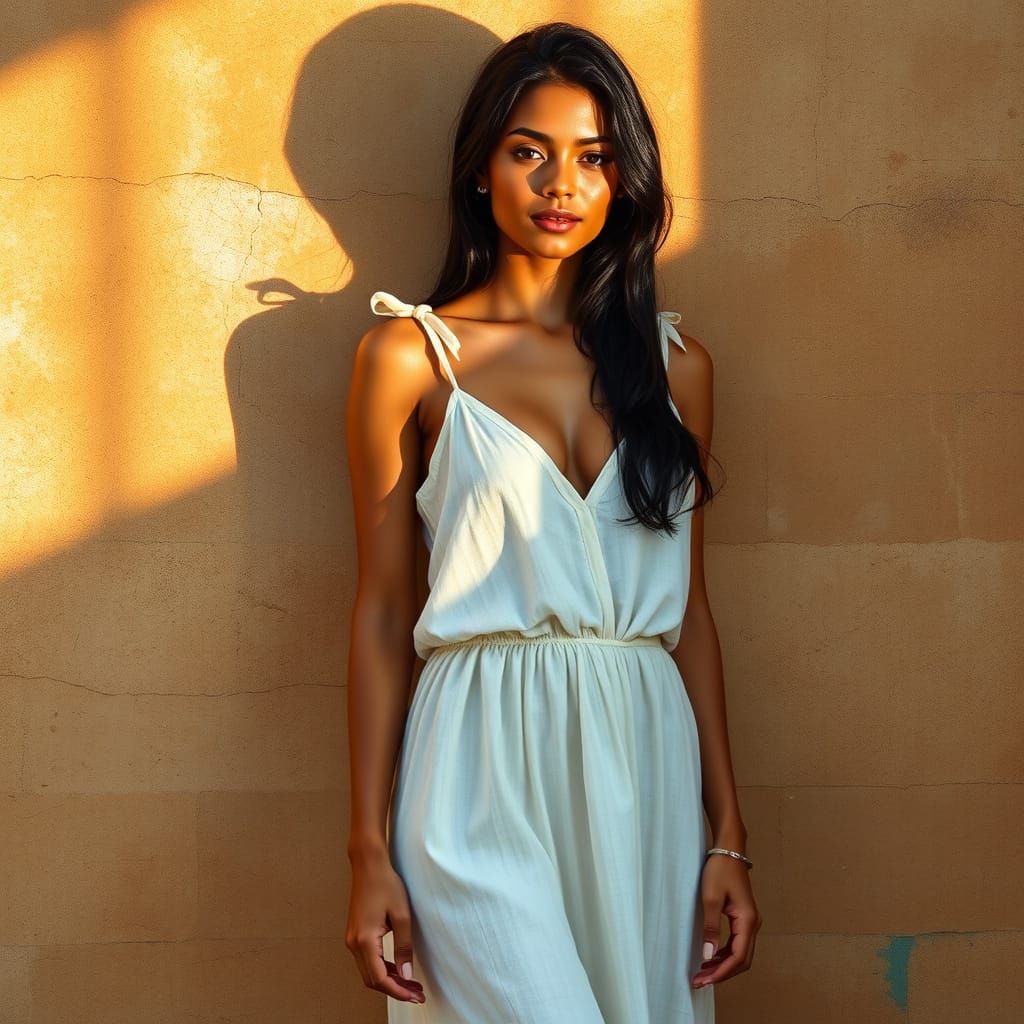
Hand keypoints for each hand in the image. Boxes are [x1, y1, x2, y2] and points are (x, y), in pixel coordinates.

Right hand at [346, 849, 425, 1004]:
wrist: (368, 864)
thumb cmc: (385, 884)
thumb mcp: (402, 915)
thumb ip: (404, 947)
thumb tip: (406, 975)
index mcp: (364, 940)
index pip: (380, 978)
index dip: (398, 991)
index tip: (414, 995)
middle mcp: (353, 943)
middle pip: (372, 980)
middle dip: (395, 989)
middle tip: (417, 993)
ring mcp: (352, 939)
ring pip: (369, 971)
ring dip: (389, 980)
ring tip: (411, 984)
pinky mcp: (355, 934)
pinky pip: (367, 960)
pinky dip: (382, 968)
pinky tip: (398, 968)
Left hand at [691, 852, 761, 989]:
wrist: (729, 849)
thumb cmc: (720, 870)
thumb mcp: (711, 898)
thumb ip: (710, 928)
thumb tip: (708, 956)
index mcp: (747, 921)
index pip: (738, 957)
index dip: (721, 972)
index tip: (704, 981)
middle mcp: (753, 924)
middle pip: (742, 960)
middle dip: (722, 973)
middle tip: (700, 981)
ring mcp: (749, 921)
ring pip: (740, 953)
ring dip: (723, 965)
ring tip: (703, 973)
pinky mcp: (743, 917)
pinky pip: (737, 943)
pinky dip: (725, 954)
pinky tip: (711, 957)